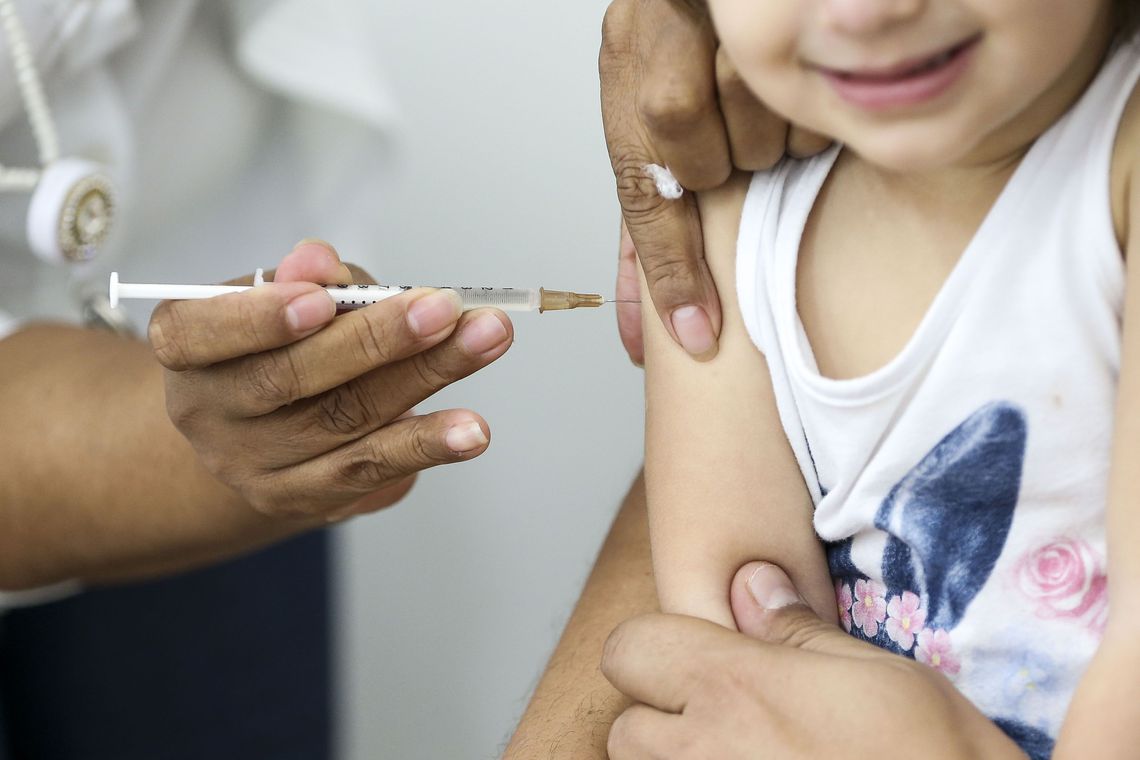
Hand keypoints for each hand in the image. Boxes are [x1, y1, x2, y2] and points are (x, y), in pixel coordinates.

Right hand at [148, 240, 512, 520]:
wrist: (246, 431)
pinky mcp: (304, 498)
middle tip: (445, 308)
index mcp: (186, 348)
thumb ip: (302, 277)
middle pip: (293, 378)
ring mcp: (254, 465)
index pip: (204, 333)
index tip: (323, 299)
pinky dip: (425, 445)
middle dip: (378, 339)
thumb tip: (320, 262)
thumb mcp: (269, 297)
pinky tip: (471, 429)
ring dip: (424, 379)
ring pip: (345, 421)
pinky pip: (370, 469)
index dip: (260, 318)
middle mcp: (210, 413)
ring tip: (484, 344)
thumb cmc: (266, 341)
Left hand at [601, 0, 828, 362]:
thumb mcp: (654, 106)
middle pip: (701, 163)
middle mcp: (657, 37)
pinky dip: (815, 106)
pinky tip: (805, 76)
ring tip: (773, 102)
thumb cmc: (691, 30)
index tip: (697, 333)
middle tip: (742, 139)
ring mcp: (711, 17)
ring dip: (777, 136)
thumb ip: (653, 202)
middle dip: (732, 166)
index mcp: (625, 69)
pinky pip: (806, 93)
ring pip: (758, 130)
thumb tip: (650, 313)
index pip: (640, 190)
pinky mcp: (762, 12)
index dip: (671, 271)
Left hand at [602, 563, 1022, 758]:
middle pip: (626, 729)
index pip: (629, 647)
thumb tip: (750, 583)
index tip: (703, 662)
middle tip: (732, 726)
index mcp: (736, 691)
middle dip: (665, 722)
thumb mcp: (888, 680)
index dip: (659, 649)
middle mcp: (703, 754)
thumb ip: (800, 634)